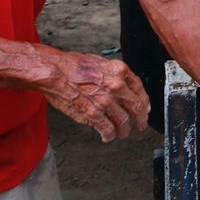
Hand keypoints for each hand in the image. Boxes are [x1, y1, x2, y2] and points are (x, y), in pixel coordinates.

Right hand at [33, 45, 149, 141]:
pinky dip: (109, 135)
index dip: (144, 103)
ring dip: (124, 130)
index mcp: (119, 71)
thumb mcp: (101, 62)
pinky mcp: (93, 114)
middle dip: (140, 119)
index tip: (145, 109)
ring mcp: (105, 101)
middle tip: (140, 125)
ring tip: (122, 133)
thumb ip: (114, 75)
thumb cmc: (72, 66)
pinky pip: (107, 129)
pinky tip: (108, 136)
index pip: (139, 90)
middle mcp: (116, 86)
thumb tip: (122, 86)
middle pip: (136, 107)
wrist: (54, 72)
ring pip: (123, 121)